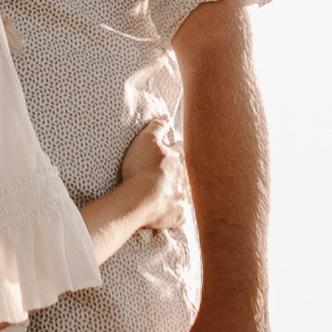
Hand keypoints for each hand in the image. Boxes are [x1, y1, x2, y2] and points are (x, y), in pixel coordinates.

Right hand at [115, 114, 183, 239]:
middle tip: (181, 170)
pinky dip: (178, 213)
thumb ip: (158, 126)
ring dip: (186, 192)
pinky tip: (175, 212)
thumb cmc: (142, 167)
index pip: (183, 148)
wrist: (141, 199)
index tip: (175, 147)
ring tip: (181, 192)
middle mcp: (187, 178)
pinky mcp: (179, 215)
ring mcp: (184, 198)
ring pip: (190, 193)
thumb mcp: (146, 139)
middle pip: (191, 172)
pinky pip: (182, 214)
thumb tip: (167, 115)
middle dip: (187, 170)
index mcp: (180, 158)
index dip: (178, 147)